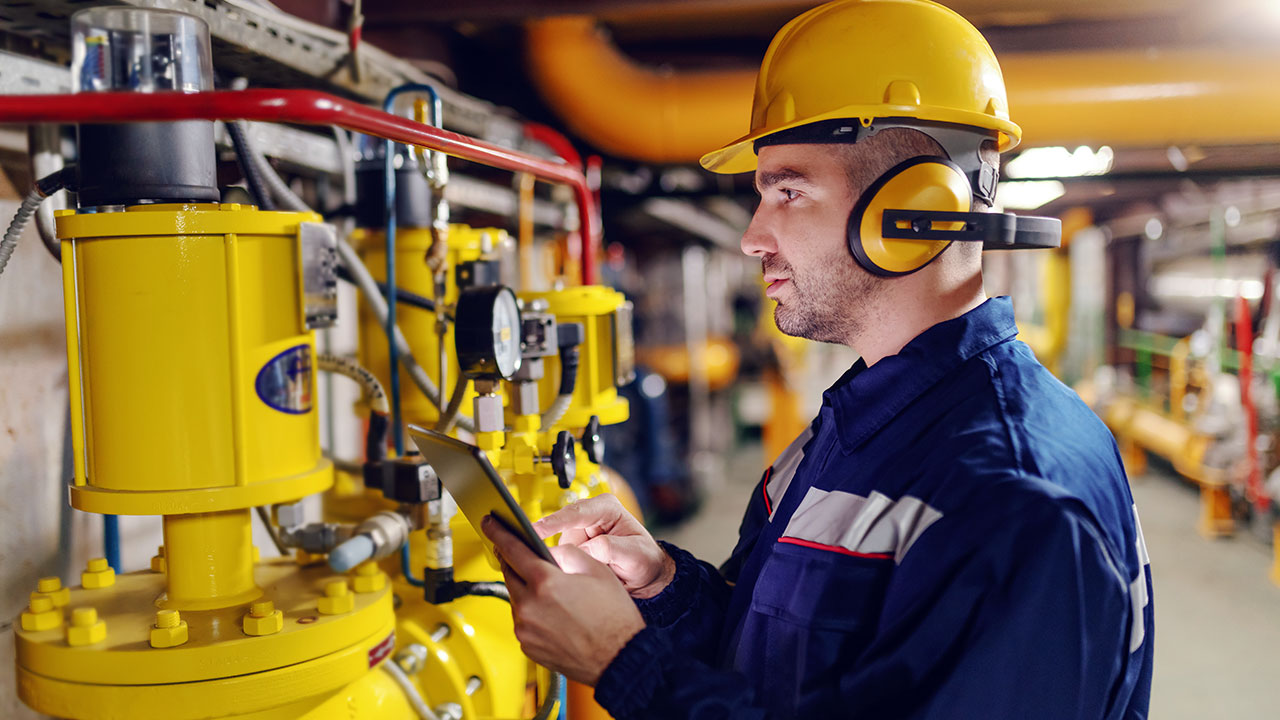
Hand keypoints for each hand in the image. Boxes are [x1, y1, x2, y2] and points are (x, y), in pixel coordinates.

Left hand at [481, 514, 644, 685]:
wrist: (619, 658)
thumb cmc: (614, 618)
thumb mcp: (597, 570)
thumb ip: (567, 553)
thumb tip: (549, 551)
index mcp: (546, 583)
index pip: (512, 549)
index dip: (498, 532)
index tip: (490, 524)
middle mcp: (530, 607)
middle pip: (509, 573)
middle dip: (514, 561)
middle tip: (522, 554)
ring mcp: (526, 629)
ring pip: (516, 597)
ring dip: (526, 588)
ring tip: (550, 590)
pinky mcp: (527, 645)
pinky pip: (522, 620)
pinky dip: (531, 612)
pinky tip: (552, 612)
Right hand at [534, 494, 675, 598]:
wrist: (646, 574)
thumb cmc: (645, 559)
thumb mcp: (634, 555)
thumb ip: (610, 549)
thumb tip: (584, 549)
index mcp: (607, 507)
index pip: (576, 512)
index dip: (554, 522)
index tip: (536, 530)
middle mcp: (590, 515)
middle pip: (561, 527)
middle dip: (556, 544)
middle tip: (548, 558)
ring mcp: (579, 530)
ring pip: (559, 544)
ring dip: (563, 559)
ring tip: (579, 571)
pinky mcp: (572, 545)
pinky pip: (560, 554)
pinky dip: (563, 564)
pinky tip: (571, 572)